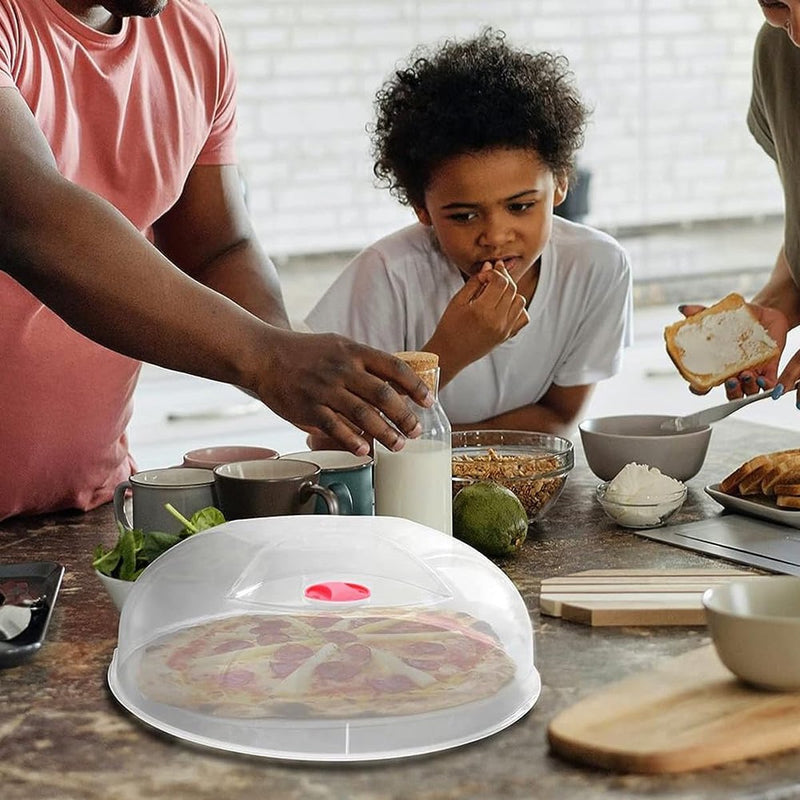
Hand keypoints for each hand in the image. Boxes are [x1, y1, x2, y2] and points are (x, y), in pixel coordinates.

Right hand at [251, 330, 430, 455]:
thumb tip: (396, 383)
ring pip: (363, 414)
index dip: (415, 386)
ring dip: (385, 432)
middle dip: (405, 416)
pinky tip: (365, 450)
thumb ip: (365, 363)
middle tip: (416, 431)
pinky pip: (335, 427)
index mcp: (353, 352)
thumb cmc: (305, 352)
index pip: (394, 367)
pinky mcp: (308, 408)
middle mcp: (342, 370)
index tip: (429, 401)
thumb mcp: (339, 346)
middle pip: (384, 395)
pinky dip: (352, 440)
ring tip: (399, 445)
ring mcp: (325, 389)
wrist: (264, 355)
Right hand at [427, 261, 528, 380]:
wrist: (450, 353)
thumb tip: (489, 266)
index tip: (485, 273)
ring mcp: (505, 330)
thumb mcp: (458, 301)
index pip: (500, 282)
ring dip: (511, 292)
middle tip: (493, 275)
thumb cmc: (449, 326)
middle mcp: (497, 321)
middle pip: (512, 289)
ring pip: (520, 301)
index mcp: (482, 311)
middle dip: (504, 277)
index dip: (494, 272)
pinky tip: (504, 306)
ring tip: (497, 292)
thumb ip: (475, 282)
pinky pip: (523, 317)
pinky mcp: (507, 336)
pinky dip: (517, 308)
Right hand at [679, 302, 788, 398]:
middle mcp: (733, 373)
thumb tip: (682, 309)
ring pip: (747, 392)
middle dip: (729, 391)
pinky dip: (765, 385)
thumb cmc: (738, 319)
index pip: (703, 384)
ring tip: (747, 374)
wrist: (765, 314)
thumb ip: (700, 313)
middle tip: (730, 380)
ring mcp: (751, 372)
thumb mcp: (719, 316)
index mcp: (717, 365)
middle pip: (728, 393)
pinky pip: (768, 385)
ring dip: (746, 388)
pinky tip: (762, 378)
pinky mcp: (769, 369)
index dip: (698, 388)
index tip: (697, 384)